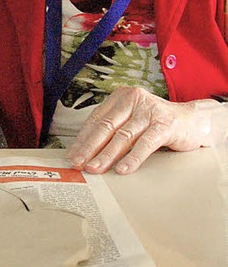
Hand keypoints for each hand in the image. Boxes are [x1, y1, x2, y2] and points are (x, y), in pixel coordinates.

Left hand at [66, 86, 219, 174]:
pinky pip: (145, 143)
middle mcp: (133, 99)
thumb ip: (114, 131)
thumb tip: (88, 152)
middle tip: (78, 163)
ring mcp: (149, 111)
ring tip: (95, 168)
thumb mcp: (133, 121)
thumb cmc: (158, 123)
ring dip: (106, 155)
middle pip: (105, 126)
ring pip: (123, 136)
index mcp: (121, 97)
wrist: (194, 121)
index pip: (96, 119)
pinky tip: (123, 169)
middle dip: (89, 147)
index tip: (72, 154)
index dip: (82, 138)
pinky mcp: (165, 124)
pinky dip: (132, 158)